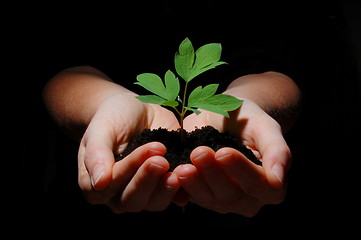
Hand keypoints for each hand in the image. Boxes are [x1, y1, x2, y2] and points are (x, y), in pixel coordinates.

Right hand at [77, 93, 181, 211]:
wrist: (136, 111)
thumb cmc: (113, 118)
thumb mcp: (101, 129)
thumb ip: (97, 154)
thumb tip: (100, 182)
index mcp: (95, 185)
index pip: (112, 184)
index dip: (130, 168)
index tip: (149, 149)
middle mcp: (118, 196)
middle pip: (133, 199)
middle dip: (148, 179)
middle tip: (162, 160)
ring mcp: (144, 194)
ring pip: (154, 202)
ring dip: (166, 188)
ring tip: (179, 170)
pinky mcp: (164, 188)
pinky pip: (175, 196)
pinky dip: (184, 189)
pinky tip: (191, 175)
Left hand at [173, 100, 290, 215]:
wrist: (224, 117)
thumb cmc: (248, 119)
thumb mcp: (265, 126)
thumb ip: (277, 150)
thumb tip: (278, 180)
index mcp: (270, 185)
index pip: (259, 185)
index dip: (241, 170)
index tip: (224, 152)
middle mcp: (248, 199)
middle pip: (232, 195)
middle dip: (213, 174)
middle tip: (198, 152)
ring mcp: (224, 201)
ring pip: (210, 199)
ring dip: (195, 182)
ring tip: (182, 165)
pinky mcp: (202, 196)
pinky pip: (192, 197)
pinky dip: (182, 186)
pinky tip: (174, 172)